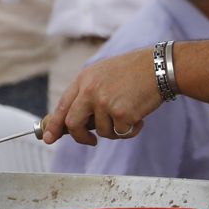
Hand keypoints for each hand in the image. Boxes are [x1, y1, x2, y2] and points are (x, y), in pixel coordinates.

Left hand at [42, 48, 161, 144]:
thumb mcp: (103, 74)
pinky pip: (121, 134)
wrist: (159, 67)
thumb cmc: (134, 71)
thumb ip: (87, 94)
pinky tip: (139, 116)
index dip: (53, 125)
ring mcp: (105, 102)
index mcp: (84, 79)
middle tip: (91, 141)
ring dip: (115, 129)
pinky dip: (131, 130)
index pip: (62, 106)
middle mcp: (90, 90)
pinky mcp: (121, 114)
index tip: (49, 138)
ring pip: (101, 132)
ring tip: (129, 113)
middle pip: (72, 124)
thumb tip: (74, 121)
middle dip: (80, 137)